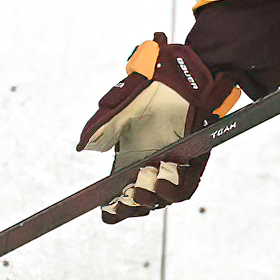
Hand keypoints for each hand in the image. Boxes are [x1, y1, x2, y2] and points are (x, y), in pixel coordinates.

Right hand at [78, 34, 238, 222]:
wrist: (181, 71)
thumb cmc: (151, 86)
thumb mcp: (120, 107)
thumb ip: (102, 128)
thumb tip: (85, 147)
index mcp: (133, 159)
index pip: (123, 193)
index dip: (116, 207)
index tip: (105, 209)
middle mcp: (153, 165)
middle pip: (143, 202)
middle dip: (130, 208)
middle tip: (119, 202)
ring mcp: (175, 163)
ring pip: (164, 198)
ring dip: (150, 200)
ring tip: (138, 189)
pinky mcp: (195, 158)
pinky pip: (187, 185)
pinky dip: (173, 188)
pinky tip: (161, 177)